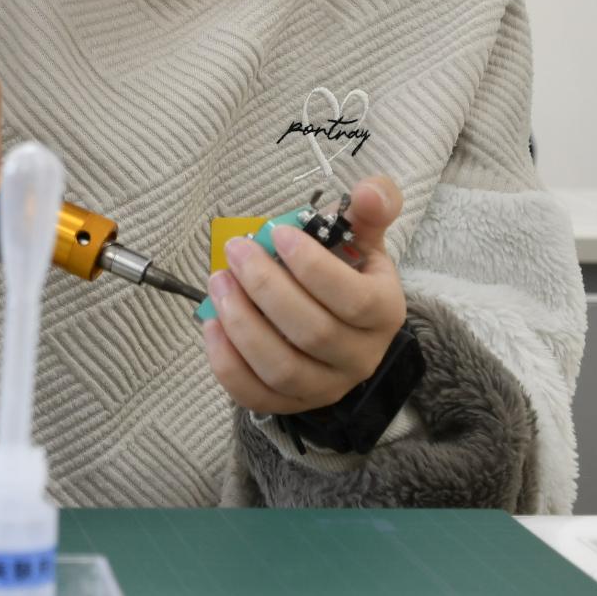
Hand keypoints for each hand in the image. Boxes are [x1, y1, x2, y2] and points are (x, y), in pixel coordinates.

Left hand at [201, 176, 408, 415]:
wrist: (341, 324)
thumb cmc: (347, 271)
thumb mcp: (364, 237)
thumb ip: (371, 207)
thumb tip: (366, 191)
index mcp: (385, 312)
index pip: (354, 299)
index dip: (312, 267)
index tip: (277, 233)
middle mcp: (362, 357)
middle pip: (313, 333)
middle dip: (267, 288)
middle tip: (237, 252)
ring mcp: (327, 387)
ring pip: (282, 370)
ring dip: (243, 325)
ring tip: (218, 282)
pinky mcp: (293, 404)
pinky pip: (256, 395)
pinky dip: (228, 363)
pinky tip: (211, 325)